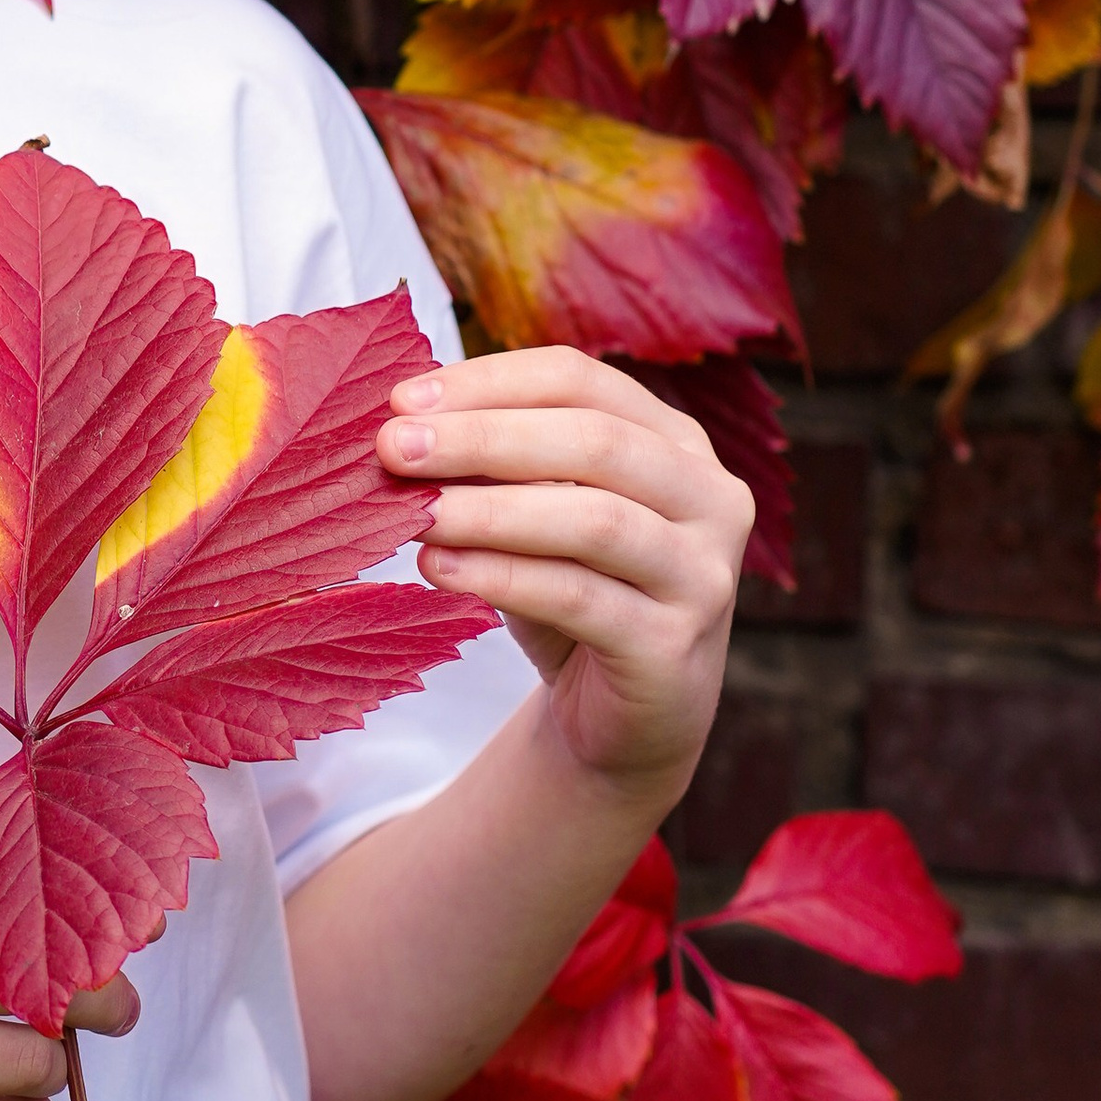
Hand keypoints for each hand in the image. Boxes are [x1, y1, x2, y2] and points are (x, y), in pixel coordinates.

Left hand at [377, 348, 746, 803]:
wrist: (619, 719)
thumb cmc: (572, 590)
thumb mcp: (537, 515)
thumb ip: (494, 467)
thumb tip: (402, 426)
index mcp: (674, 440)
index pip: (579, 380)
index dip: (489, 382)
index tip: (402, 401)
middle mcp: (708, 497)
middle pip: (594, 441)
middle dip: (483, 438)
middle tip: (392, 447)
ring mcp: (702, 574)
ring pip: (593, 520)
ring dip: (489, 510)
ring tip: (413, 512)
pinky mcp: (673, 647)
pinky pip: (579, 598)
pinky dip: (501, 576)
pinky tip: (438, 566)